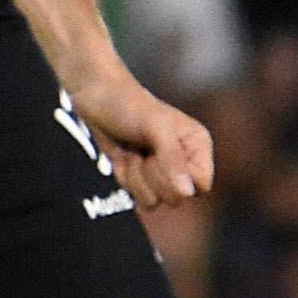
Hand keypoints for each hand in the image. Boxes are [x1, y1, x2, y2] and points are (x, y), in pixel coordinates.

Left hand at [66, 69, 215, 208]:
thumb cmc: (129, 105)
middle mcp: (184, 161)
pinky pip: (137, 197)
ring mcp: (161, 171)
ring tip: (132, 151)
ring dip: (135, 177)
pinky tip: (122, 158)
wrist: (95, 96)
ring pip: (154, 201)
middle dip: (152, 176)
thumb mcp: (155, 128)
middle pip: (176, 198)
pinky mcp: (141, 177)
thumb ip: (173, 159)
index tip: (159, 157)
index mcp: (198, 147)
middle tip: (143, 150)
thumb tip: (187, 193)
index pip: (201, 186)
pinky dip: (125, 178)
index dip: (178, 179)